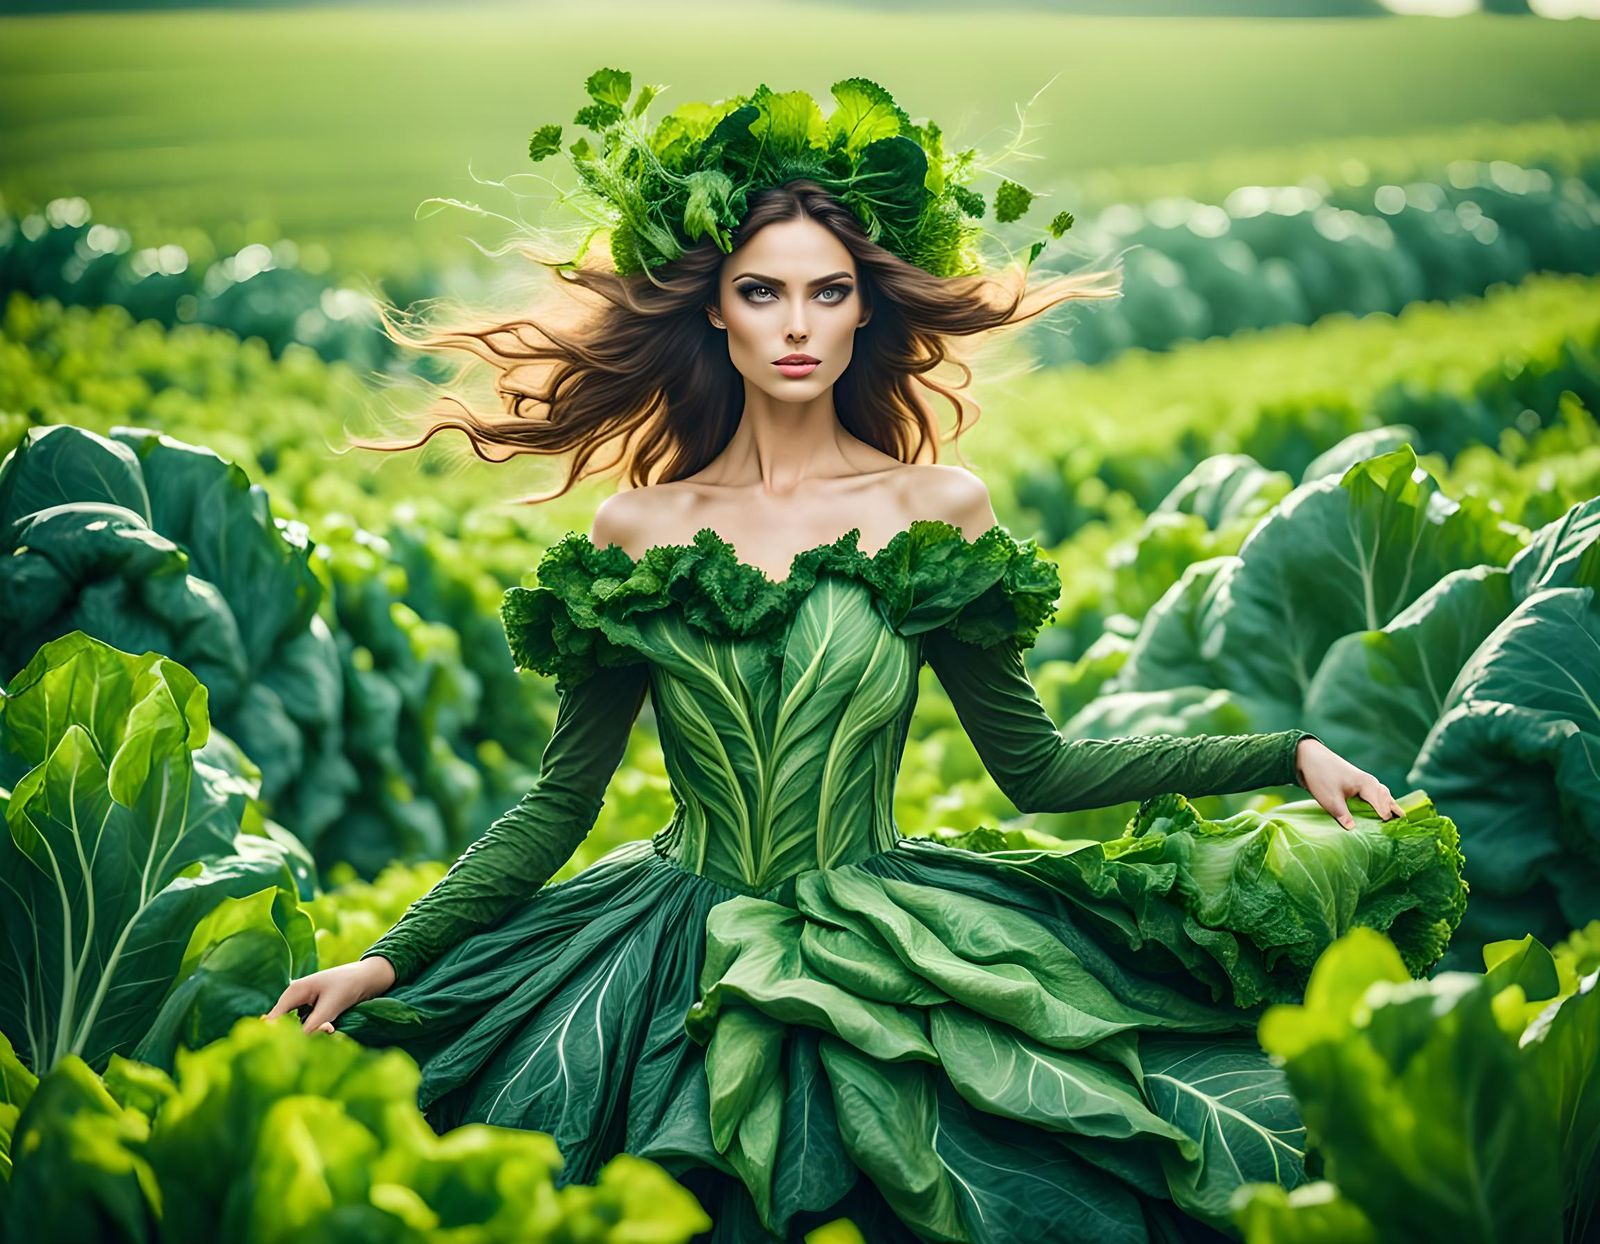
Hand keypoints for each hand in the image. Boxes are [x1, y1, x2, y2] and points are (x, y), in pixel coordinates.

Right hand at [262, 956, 395, 1033]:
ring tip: (331, 1027)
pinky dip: (318, 1029)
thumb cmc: (350, 985)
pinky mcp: (312, 1011)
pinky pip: (308, 1027)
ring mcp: (303, 1005)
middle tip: (326, 1029)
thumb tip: (296, 1043)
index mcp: (294, 991)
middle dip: (302, 1034)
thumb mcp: (331, 1006)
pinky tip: (331, 1027)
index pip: (274, 1019)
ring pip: (298, 1029)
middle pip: (285, 1026)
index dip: (279, 1035)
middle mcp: (294, 998)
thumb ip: (312, 1026)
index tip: (292, 1048)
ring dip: (313, 1032)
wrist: (369, 977)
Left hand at [1295, 737, 1403, 829]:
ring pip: (1382, 796)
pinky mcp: (1358, 783)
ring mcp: (1365, 781)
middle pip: (1387, 799)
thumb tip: (1353, 830)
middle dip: (1394, 813)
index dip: (1388, 820)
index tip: (1393, 834)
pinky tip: (1379, 812)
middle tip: (1403, 828)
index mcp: (1367, 785)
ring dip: (1389, 807)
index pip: (1383, 806)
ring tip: (1396, 821)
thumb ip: (1343, 815)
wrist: (1309, 757)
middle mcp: (1370, 782)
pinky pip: (1375, 794)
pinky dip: (1380, 803)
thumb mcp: (1330, 800)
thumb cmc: (1321, 777)